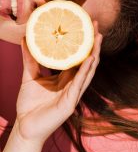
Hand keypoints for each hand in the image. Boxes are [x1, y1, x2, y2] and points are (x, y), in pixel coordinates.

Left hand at [14, 21, 101, 143]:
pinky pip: (80, 84)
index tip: (86, 25)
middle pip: (88, 60)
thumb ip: (29, 59)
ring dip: (95, 53)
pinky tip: (90, 59)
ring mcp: (75, 92)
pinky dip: (86, 71)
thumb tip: (25, 39)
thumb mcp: (29, 76)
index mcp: (67, 76)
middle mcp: (74, 82)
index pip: (79, 56)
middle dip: (94, 43)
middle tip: (95, 25)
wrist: (24, 126)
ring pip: (89, 70)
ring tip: (98, 38)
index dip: (84, 42)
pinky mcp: (71, 102)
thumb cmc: (30, 103)